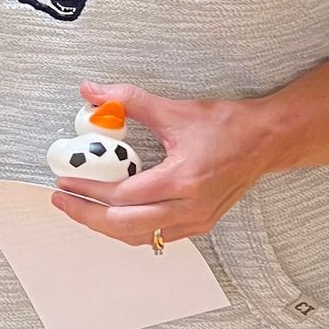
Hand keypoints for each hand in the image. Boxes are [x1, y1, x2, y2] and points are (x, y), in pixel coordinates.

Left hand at [52, 80, 280, 246]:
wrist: (267, 141)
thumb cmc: (227, 126)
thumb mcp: (175, 110)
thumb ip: (129, 101)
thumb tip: (92, 92)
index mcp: (182, 180)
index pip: (122, 195)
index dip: (88, 191)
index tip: (65, 181)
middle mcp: (189, 207)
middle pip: (124, 225)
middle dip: (87, 216)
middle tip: (62, 201)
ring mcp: (196, 221)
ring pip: (139, 236)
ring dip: (105, 226)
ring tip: (80, 210)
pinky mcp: (199, 224)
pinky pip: (155, 236)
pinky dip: (128, 229)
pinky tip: (111, 215)